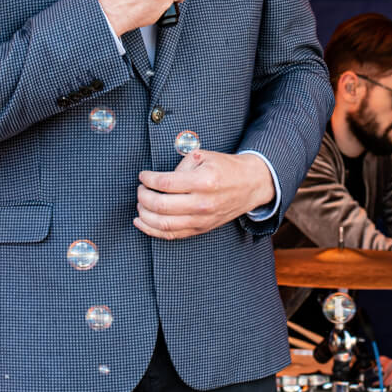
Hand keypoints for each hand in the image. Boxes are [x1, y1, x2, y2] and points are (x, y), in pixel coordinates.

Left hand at [135, 150, 272, 239]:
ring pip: (163, 224)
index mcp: (203, 181)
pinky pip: (171, 234)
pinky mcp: (201, 229)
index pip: (165, 183)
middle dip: (143, 197)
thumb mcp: (204, 156)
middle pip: (160, 205)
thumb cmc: (226, 168)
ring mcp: (202, 220)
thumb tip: (159, 180)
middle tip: (140, 189)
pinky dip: (152, 230)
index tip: (143, 176)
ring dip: (144, 214)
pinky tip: (141, 221)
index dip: (148, 179)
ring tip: (140, 204)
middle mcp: (202, 203)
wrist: (250, 185)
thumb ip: (181, 166)